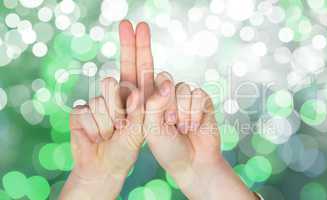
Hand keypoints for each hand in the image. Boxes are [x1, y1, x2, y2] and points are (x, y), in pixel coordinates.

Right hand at [60, 20, 154, 199]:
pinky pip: (88, 110)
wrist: (102, 168)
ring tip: (112, 135)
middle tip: (120, 123)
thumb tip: (161, 82)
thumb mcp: (145, 129)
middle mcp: (117, 95)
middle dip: (118, 100)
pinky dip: (96, 128)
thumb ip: (150, 106)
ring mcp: (99, 101)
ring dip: (110, 121)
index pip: (138, 66)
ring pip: (104, 97)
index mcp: (136, 96)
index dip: (138, 45)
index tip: (138, 25)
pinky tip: (97, 136)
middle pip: (116, 79)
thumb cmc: (126, 150)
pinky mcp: (82, 110)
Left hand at [143, 74, 257, 199]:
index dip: (154, 97)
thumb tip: (167, 82)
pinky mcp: (203, 100)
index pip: (147, 81)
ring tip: (183, 128)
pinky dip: (196, 112)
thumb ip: (153, 104)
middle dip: (169, 105)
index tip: (159, 118)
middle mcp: (168, 94)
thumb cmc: (168, 149)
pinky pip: (199, 94)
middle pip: (166, 80)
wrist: (194, 164)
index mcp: (150, 99)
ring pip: (183, 88)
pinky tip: (195, 125)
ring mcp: (186, 96)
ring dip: (183, 112)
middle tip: (170, 123)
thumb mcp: (152, 129)